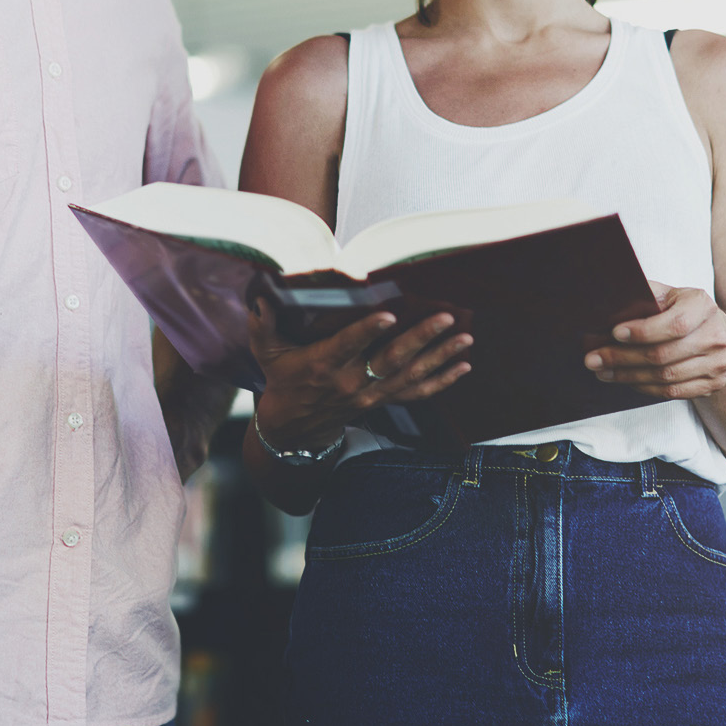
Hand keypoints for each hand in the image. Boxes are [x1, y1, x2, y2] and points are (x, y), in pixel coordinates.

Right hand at [249, 299, 472, 450]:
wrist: (294, 426)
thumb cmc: (282, 378)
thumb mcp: (267, 353)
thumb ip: (263, 325)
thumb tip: (261, 299)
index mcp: (323, 366)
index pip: (348, 346)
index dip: (368, 331)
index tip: (388, 315)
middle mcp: (351, 382)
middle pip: (390, 361)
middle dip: (420, 339)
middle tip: (445, 318)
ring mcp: (371, 395)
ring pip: (410, 376)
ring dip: (440, 357)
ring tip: (465, 337)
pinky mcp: (383, 401)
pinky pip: (418, 393)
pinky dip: (443, 380)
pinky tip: (464, 365)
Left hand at [584, 282, 725, 399]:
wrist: (714, 332)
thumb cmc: (681, 310)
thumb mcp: (667, 294)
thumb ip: (644, 296)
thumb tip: (607, 302)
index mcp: (702, 306)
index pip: (674, 324)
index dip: (642, 332)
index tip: (614, 333)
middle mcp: (715, 335)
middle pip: (664, 355)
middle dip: (622, 358)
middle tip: (594, 359)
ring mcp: (718, 363)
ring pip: (666, 377)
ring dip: (628, 376)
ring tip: (603, 371)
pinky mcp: (713, 384)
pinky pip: (673, 392)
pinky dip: (645, 388)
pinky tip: (626, 380)